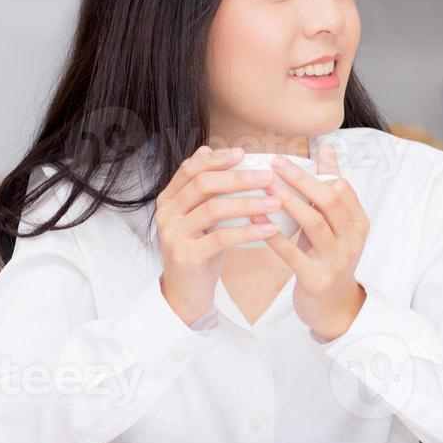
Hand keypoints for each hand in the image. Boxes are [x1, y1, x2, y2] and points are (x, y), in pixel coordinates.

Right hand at [153, 146, 282, 324]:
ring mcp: (174, 235)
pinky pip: (222, 237)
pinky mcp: (187, 256)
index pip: (191, 169)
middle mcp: (167, 214)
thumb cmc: (198, 251)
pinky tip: (270, 228)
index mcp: (169, 199)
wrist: (186, 293)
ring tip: (275, 201)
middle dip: (239, 178)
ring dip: (248, 202)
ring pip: (214, 208)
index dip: (217, 158)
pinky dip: (249, 230)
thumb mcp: (198, 216)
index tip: (244, 153)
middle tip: (268, 176)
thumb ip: (201, 187)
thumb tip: (207, 149)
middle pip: (204, 184)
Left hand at [259, 143, 370, 341]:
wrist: (334, 307)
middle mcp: (352, 239)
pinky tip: (254, 218)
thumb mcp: (336, 224)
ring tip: (264, 186)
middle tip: (273, 165)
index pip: (342, 188)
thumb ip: (331, 187)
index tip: (284, 160)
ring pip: (313, 223)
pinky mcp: (316, 278)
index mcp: (358, 222)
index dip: (314, 172)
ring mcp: (336, 260)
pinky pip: (292, 253)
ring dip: (288, 202)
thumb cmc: (329, 258)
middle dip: (300, 180)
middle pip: (330, 201)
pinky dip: (273, 234)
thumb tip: (326, 148)